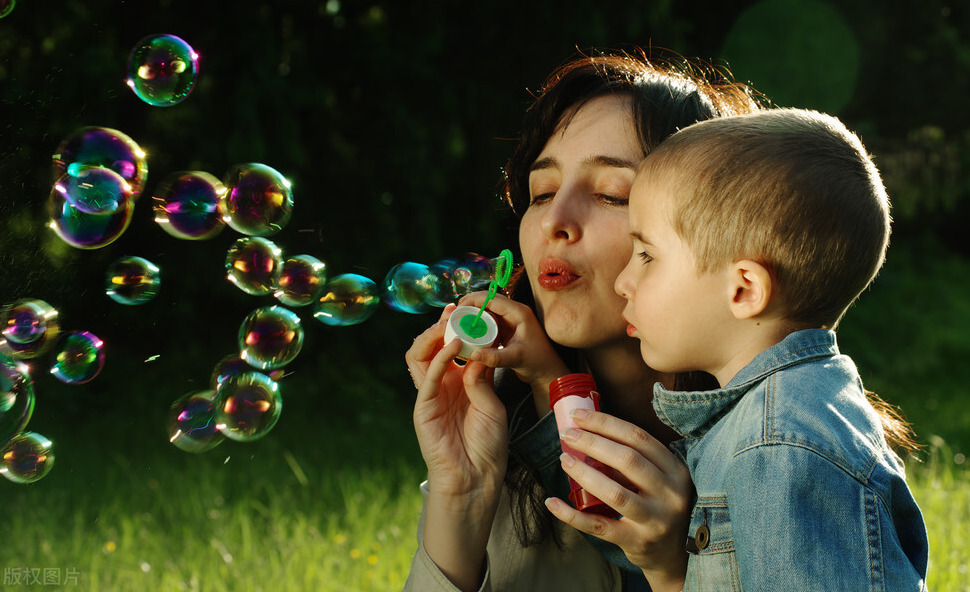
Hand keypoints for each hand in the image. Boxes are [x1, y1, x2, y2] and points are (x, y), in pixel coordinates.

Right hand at [406, 305, 509, 591]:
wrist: (476, 477)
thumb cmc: (488, 444)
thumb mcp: (491, 404)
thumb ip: (481, 378)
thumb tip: (477, 350)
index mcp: (459, 383)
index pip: (453, 347)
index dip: (459, 328)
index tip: (471, 310)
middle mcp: (442, 385)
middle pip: (433, 347)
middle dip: (442, 325)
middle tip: (455, 309)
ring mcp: (430, 395)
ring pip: (420, 356)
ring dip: (433, 336)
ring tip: (449, 322)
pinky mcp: (423, 407)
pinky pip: (426, 377)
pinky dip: (438, 358)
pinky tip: (452, 346)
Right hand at [458, 292, 569, 412]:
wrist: (547, 372)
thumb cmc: (537, 363)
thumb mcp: (515, 359)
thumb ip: (494, 357)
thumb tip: (473, 353)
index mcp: (519, 312)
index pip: (492, 298)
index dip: (473, 300)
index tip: (458, 308)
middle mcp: (515, 312)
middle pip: (488, 300)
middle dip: (470, 304)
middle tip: (454, 313)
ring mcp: (511, 319)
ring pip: (487, 309)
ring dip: (473, 312)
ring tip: (457, 320)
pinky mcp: (507, 327)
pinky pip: (489, 320)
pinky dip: (478, 322)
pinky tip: (467, 330)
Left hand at [544, 409, 691, 591]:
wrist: (674, 555)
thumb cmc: (658, 506)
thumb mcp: (660, 480)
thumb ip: (636, 459)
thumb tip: (589, 431)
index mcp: (676, 470)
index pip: (639, 438)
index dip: (606, 423)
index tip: (579, 416)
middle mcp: (671, 494)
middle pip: (627, 460)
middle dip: (592, 442)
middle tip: (567, 435)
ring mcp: (656, 520)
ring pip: (614, 492)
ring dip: (584, 473)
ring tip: (564, 461)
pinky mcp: (638, 542)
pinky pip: (599, 526)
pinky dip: (571, 515)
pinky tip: (552, 502)